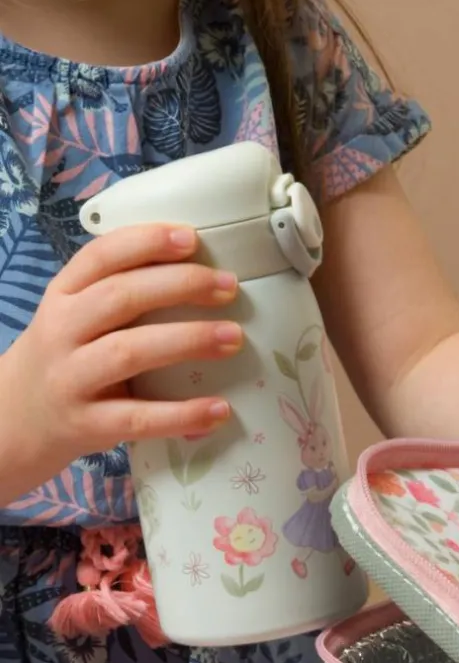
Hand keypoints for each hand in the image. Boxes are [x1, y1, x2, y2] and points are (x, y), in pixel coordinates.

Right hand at [0, 224, 241, 497]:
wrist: (13, 422)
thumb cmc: (66, 359)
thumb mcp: (76, 317)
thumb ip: (120, 294)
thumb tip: (202, 273)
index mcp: (63, 295)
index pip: (100, 257)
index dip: (145, 243)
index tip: (191, 237)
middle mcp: (61, 331)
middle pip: (120, 297)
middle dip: (179, 286)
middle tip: (229, 286)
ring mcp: (71, 379)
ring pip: (129, 352)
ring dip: (187, 340)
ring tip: (233, 338)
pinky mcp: (87, 425)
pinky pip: (139, 418)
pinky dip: (183, 414)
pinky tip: (219, 409)